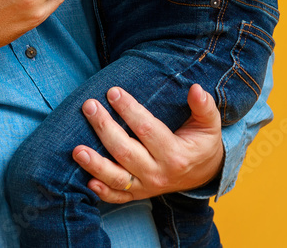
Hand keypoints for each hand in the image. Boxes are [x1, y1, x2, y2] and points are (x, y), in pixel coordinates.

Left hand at [71, 84, 223, 202]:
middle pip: (126, 151)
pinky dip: (102, 191)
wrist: (205, 174)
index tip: (113, 92)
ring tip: (76, 149)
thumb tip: (196, 89)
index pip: (147, 130)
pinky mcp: (139, 194)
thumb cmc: (202, 143)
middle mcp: (159, 173)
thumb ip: (204, 107)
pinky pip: (118, 196)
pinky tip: (87, 180)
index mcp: (176, 155)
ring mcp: (147, 186)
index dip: (129, 110)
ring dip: (95, 164)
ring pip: (117, 178)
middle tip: (89, 106)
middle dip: (104, 128)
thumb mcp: (210, 124)